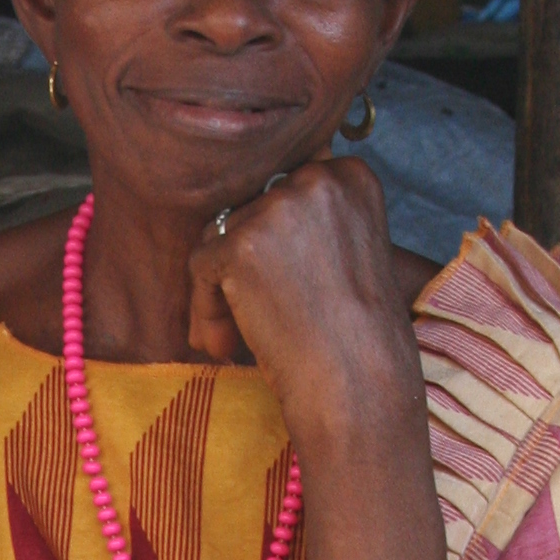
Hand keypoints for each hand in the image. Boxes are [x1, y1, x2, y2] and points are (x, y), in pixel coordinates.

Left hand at [185, 155, 420, 433]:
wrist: (358, 383)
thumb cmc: (355, 335)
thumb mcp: (345, 256)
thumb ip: (308, 225)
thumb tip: (241, 219)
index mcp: (351, 176)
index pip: (284, 192)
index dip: (272, 244)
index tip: (278, 291)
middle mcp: (318, 180)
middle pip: (249, 210)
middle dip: (240, 266)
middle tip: (248, 323)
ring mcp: (279, 208)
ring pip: (220, 237)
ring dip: (218, 290)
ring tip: (230, 343)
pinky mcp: (243, 242)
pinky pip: (201, 264)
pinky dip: (204, 307)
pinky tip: (222, 346)